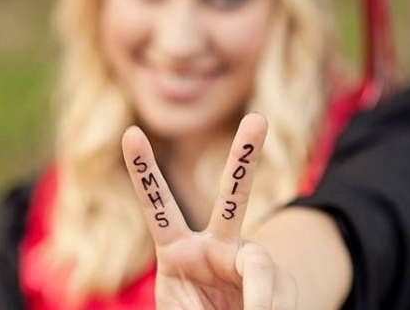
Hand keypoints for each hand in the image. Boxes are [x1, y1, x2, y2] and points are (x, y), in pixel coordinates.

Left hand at [122, 113, 296, 309]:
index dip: (144, 172)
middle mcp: (216, 246)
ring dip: (259, 295)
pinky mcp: (278, 282)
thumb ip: (191, 304)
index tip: (130, 133)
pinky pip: (278, 293)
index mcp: (177, 250)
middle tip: (258, 119)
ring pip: (260, 264)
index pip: (158, 207)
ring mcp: (248, 261)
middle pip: (233, 197)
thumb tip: (249, 304)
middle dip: (245, 157)